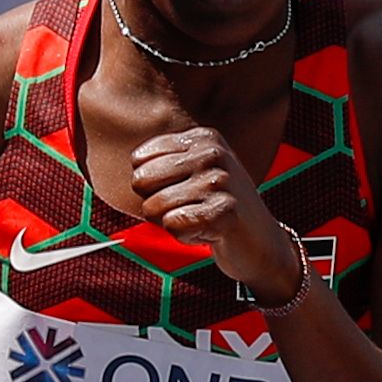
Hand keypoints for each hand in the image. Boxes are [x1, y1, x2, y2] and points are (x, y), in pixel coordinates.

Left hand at [132, 129, 305, 303]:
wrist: (262, 243)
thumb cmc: (217, 208)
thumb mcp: (195, 172)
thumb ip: (160, 161)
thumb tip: (119, 168)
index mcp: (204, 138)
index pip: (139, 160)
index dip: (153, 185)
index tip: (184, 190)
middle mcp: (213, 153)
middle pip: (140, 181)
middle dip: (157, 204)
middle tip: (191, 208)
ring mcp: (220, 182)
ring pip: (153, 207)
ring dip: (172, 223)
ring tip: (202, 219)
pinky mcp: (224, 212)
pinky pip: (172, 226)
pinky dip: (185, 237)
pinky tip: (211, 233)